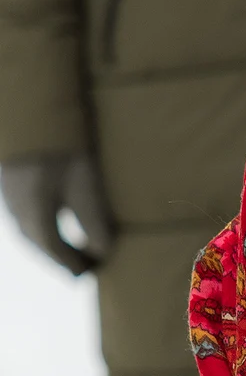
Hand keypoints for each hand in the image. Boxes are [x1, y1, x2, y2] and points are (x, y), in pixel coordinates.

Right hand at [0, 153, 112, 274]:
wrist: (32, 104)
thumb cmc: (62, 144)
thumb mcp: (86, 184)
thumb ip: (95, 222)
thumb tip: (104, 253)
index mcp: (36, 215)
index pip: (56, 251)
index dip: (76, 264)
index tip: (94, 271)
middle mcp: (18, 208)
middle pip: (40, 243)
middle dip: (63, 257)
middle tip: (86, 266)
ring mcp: (11, 193)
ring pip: (31, 229)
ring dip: (52, 242)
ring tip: (74, 247)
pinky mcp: (11, 178)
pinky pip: (26, 213)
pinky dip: (43, 224)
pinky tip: (56, 218)